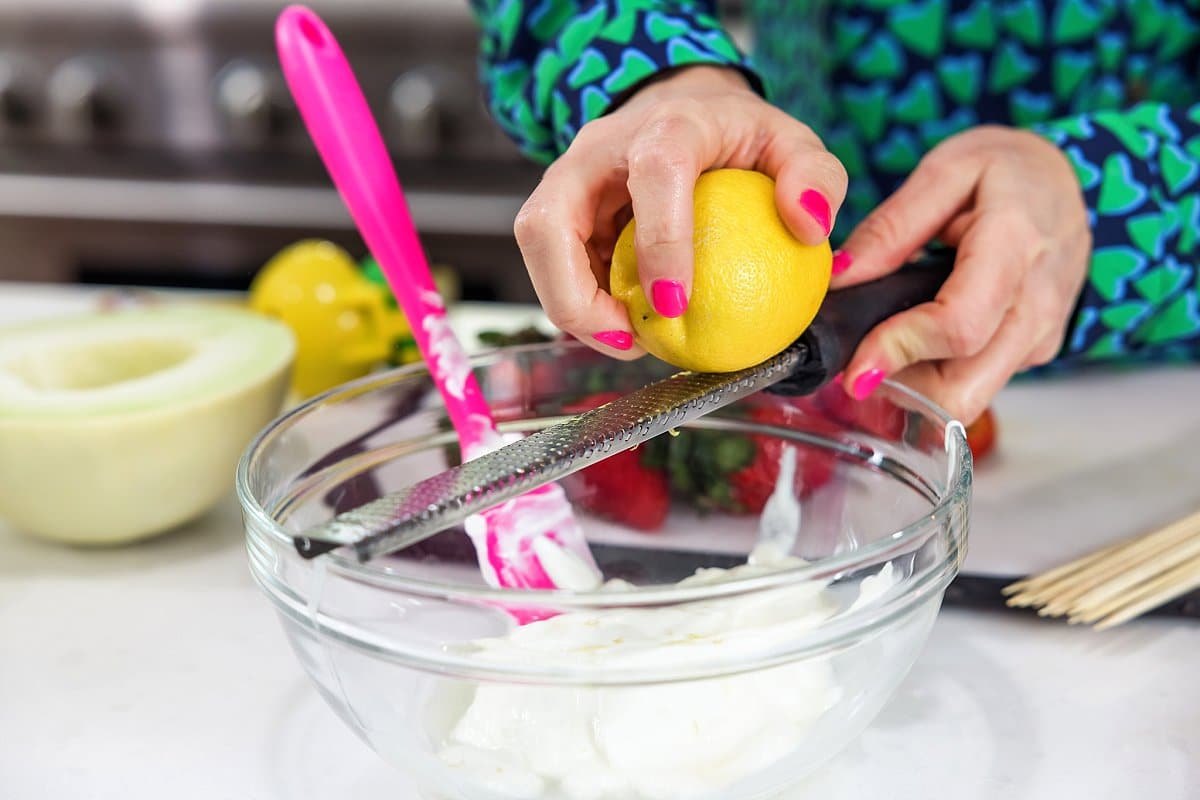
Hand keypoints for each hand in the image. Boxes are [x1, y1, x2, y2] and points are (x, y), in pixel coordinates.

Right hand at [512, 65, 846, 356]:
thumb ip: (814, 175)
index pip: (654, 173)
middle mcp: (597, 150)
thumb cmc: (737, 136)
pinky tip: (624, 328)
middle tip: (629, 342)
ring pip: (538, 251)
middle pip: (547, 223)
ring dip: (573, 310)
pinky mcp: (558, 212)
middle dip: (575, 298)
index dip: (660, 241)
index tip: (677, 305)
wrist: (681, 110)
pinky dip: (581, 305)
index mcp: (667, 124)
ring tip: (629, 341)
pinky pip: (553, 267)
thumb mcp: (791, 143)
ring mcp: (567, 181)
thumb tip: (809, 225)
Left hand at [831, 126, 1090, 422]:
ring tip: (888, 336)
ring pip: (968, 397)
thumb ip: (890, 228)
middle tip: (860, 357)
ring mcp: (1042, 336)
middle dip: (902, 387)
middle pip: (964, 389)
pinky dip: (938, 374)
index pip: (959, 326)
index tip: (852, 367)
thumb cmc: (1007, 171)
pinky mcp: (1036, 353)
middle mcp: (1038, 305)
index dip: (899, 351)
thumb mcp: (944, 172)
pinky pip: (978, 384)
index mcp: (1016, 246)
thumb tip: (839, 279)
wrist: (1068, 183)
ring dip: (916, 385)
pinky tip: (922, 334)